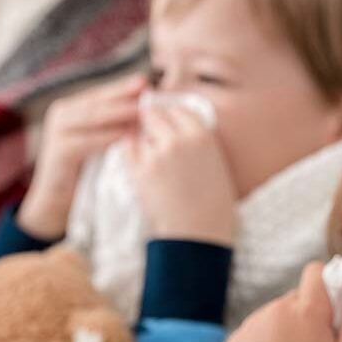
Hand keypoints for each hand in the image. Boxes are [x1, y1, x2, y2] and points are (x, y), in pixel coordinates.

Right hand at [18, 75, 145, 240]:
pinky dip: (107, 138)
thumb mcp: (101, 141)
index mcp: (72, 109)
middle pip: (97, 101)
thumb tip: (146, 107)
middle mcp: (62, 115)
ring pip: (92, 117)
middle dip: (123, 96)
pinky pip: (86, 141)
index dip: (122, 87)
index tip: (146, 82)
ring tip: (142, 112)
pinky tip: (126, 137)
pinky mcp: (58, 152)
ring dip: (119, 114)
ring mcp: (57, 132)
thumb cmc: (87, 170)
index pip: (101, 93)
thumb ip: (115, 124)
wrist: (58, 202)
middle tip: (146, 92)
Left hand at [127, 103, 236, 244]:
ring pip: (139, 132)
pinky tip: (142, 166)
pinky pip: (126, 149)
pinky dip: (130, 153)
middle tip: (155, 139)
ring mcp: (156, 154)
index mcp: (202, 135)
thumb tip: (173, 119)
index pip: (179, 108)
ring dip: (142, 140)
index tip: (170, 125)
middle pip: (155, 114)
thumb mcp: (215, 160)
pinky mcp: (139, 170)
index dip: (172, 117)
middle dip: (152, 123)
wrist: (199, 232)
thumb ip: (195, 137)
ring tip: (155, 162)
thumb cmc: (212, 200)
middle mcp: (178, 140)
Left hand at [224, 263, 341, 341]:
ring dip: (286, 326)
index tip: (333, 306)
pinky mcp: (236, 339)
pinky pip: (256, 329)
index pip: (315, 271)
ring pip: (276, 313)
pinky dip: (265, 340)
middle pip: (297, 296)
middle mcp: (276, 308)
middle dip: (308, 313)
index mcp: (306, 310)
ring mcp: (252, 323)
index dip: (327, 282)